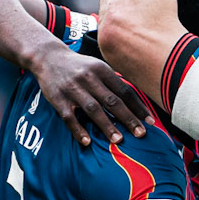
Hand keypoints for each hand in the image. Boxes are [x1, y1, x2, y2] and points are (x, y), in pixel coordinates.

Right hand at [32, 41, 150, 147]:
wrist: (48, 57)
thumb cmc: (79, 67)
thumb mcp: (97, 67)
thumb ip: (114, 83)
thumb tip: (136, 104)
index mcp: (102, 70)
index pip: (124, 91)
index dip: (138, 108)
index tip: (150, 122)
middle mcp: (88, 78)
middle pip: (112, 101)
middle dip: (128, 118)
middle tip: (141, 134)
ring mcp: (73, 89)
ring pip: (93, 109)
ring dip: (106, 126)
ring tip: (118, 140)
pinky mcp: (58, 99)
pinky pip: (69, 117)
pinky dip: (78, 130)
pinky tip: (87, 142)